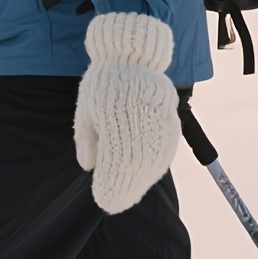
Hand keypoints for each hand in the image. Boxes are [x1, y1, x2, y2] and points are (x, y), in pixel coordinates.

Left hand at [73, 12, 179, 213]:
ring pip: (153, 158)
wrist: (132, 53)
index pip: (114, 157)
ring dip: (140, 181)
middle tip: (113, 205)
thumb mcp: (86, 109)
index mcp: (114, 112)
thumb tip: (88, 166)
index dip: (109, 182)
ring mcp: (159, 115)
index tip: (101, 200)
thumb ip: (88, 138)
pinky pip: (166, 147)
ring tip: (127, 196)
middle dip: (124, 188)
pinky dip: (155, 166)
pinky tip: (145, 177)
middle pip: (136, 163)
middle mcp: (140, 115)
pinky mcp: (171, 115)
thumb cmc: (103, 83)